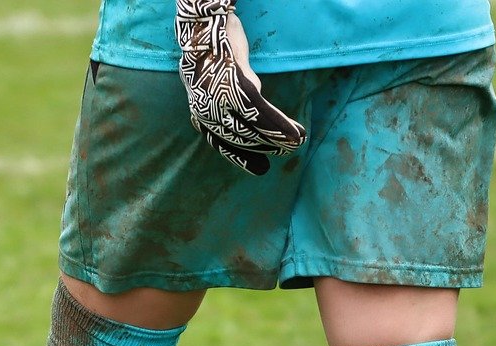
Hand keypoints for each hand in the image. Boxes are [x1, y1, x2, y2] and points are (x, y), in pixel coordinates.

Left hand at [175, 0, 306, 175]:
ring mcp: (220, 101)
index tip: (259, 169)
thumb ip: (231, 97)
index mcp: (200, 112)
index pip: (222, 143)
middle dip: (266, 147)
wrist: (204, 26)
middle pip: (241, 138)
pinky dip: (278, 125)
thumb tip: (256, 99)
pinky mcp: (235, 88)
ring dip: (277, 138)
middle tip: (287, 152)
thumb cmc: (212, 49)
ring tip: (296, 143)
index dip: (242, 157)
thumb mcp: (217, 79)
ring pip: (252, 128)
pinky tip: (293, 133)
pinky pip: (260, 113)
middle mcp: (206, 112)